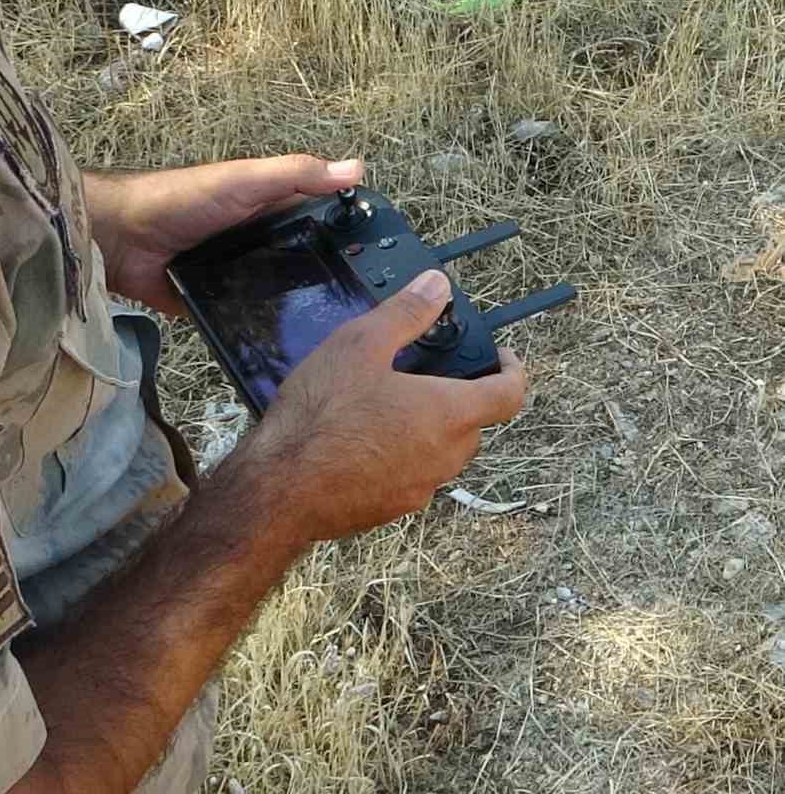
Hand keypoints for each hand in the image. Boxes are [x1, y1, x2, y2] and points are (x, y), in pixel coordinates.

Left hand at [86, 154, 363, 313]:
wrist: (120, 238)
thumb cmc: (180, 198)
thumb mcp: (243, 179)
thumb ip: (295, 174)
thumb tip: (355, 168)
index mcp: (267, 210)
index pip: (318, 221)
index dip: (346, 236)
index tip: (383, 261)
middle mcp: (256, 243)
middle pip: (302, 264)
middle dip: (328, 282)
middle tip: (367, 311)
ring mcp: (237, 276)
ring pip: (280, 295)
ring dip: (299, 309)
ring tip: (337, 336)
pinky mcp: (216, 305)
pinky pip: (248, 320)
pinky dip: (264, 328)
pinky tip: (291, 348)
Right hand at [250, 269, 527, 543]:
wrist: (281, 488)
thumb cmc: (322, 414)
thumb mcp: (359, 345)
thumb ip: (405, 314)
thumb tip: (438, 285)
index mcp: (448, 412)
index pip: (509, 395)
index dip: (513, 371)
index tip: (502, 358)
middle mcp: (445, 455)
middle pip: (474, 424)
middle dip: (460, 398)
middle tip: (425, 375)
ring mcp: (420, 488)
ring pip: (442, 452)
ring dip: (429, 429)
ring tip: (387, 406)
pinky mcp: (392, 508)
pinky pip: (411, 475)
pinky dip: (400, 455)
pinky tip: (360, 441)